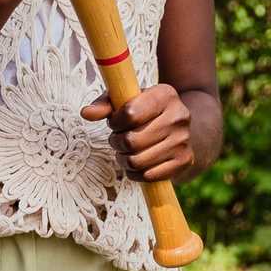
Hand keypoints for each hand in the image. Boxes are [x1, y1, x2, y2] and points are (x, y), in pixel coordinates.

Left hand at [81, 80, 195, 181]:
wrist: (179, 127)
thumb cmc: (144, 111)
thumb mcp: (126, 100)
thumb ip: (104, 104)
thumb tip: (86, 113)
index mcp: (165, 94)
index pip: (130, 113)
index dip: (115, 122)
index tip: (115, 122)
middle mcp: (180, 116)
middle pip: (132, 141)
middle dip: (117, 142)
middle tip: (118, 139)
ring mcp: (184, 140)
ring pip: (137, 161)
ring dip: (124, 159)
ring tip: (126, 151)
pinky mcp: (185, 160)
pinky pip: (148, 176)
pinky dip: (135, 173)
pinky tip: (137, 163)